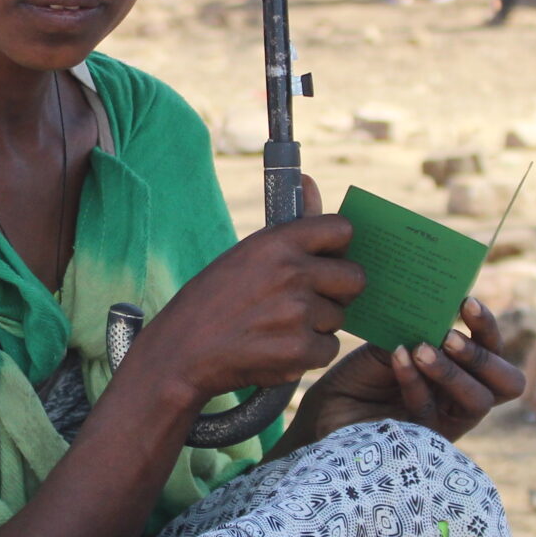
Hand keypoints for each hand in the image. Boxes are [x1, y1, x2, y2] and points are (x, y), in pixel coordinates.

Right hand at [122, 203, 364, 416]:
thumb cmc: (212, 300)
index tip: (326, 259)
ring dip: (317, 326)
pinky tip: (277, 350)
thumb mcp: (245, 254)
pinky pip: (328, 349)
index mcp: (277, 242)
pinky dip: (308, 354)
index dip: (338, 248)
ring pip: (338, 318)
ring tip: (278, 328)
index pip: (343, 230)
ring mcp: (298, 313)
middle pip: (355, 278)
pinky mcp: (298, 351)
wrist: (180, 353)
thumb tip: (310, 182)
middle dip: (338, 292)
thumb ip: (290, 225)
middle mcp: (292, 273)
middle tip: (309, 300)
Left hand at [287, 298, 523, 447]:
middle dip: (483, 355)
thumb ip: (417, 330)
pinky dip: (415, 380)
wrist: (323, 413)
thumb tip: (436, 303)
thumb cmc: (360, 378)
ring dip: (452, 371)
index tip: (466, 301)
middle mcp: (464, 399)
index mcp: (464, 371)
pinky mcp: (426, 442)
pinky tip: (398, 357)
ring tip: (424, 348)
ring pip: (478, 401)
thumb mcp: (391, 345)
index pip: (496, 352)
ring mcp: (449, 422)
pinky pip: (431, 410)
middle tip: (450, 335)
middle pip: (509, 383)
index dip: (488, 328)